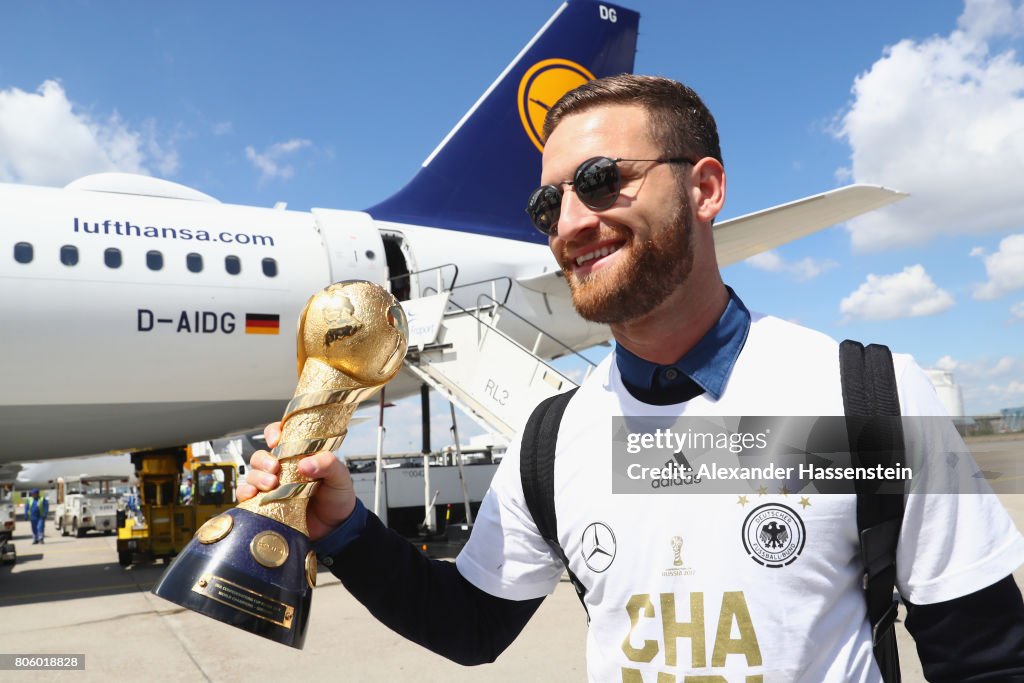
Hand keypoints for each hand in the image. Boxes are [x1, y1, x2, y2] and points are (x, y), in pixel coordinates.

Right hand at [237, 422, 357, 540]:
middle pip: (261, 456)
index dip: (273, 433)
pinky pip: (247, 496)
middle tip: (275, 468)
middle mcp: (282, 469)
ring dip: (257, 477)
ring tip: (270, 485)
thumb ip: (328, 464)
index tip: (276, 440)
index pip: (280, 436)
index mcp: (298, 456)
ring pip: (253, 474)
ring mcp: (273, 487)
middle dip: (263, 460)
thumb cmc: (337, 496)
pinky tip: (253, 495)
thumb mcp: (340, 476)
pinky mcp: (266, 505)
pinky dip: (245, 493)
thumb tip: (305, 463)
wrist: (335, 526)